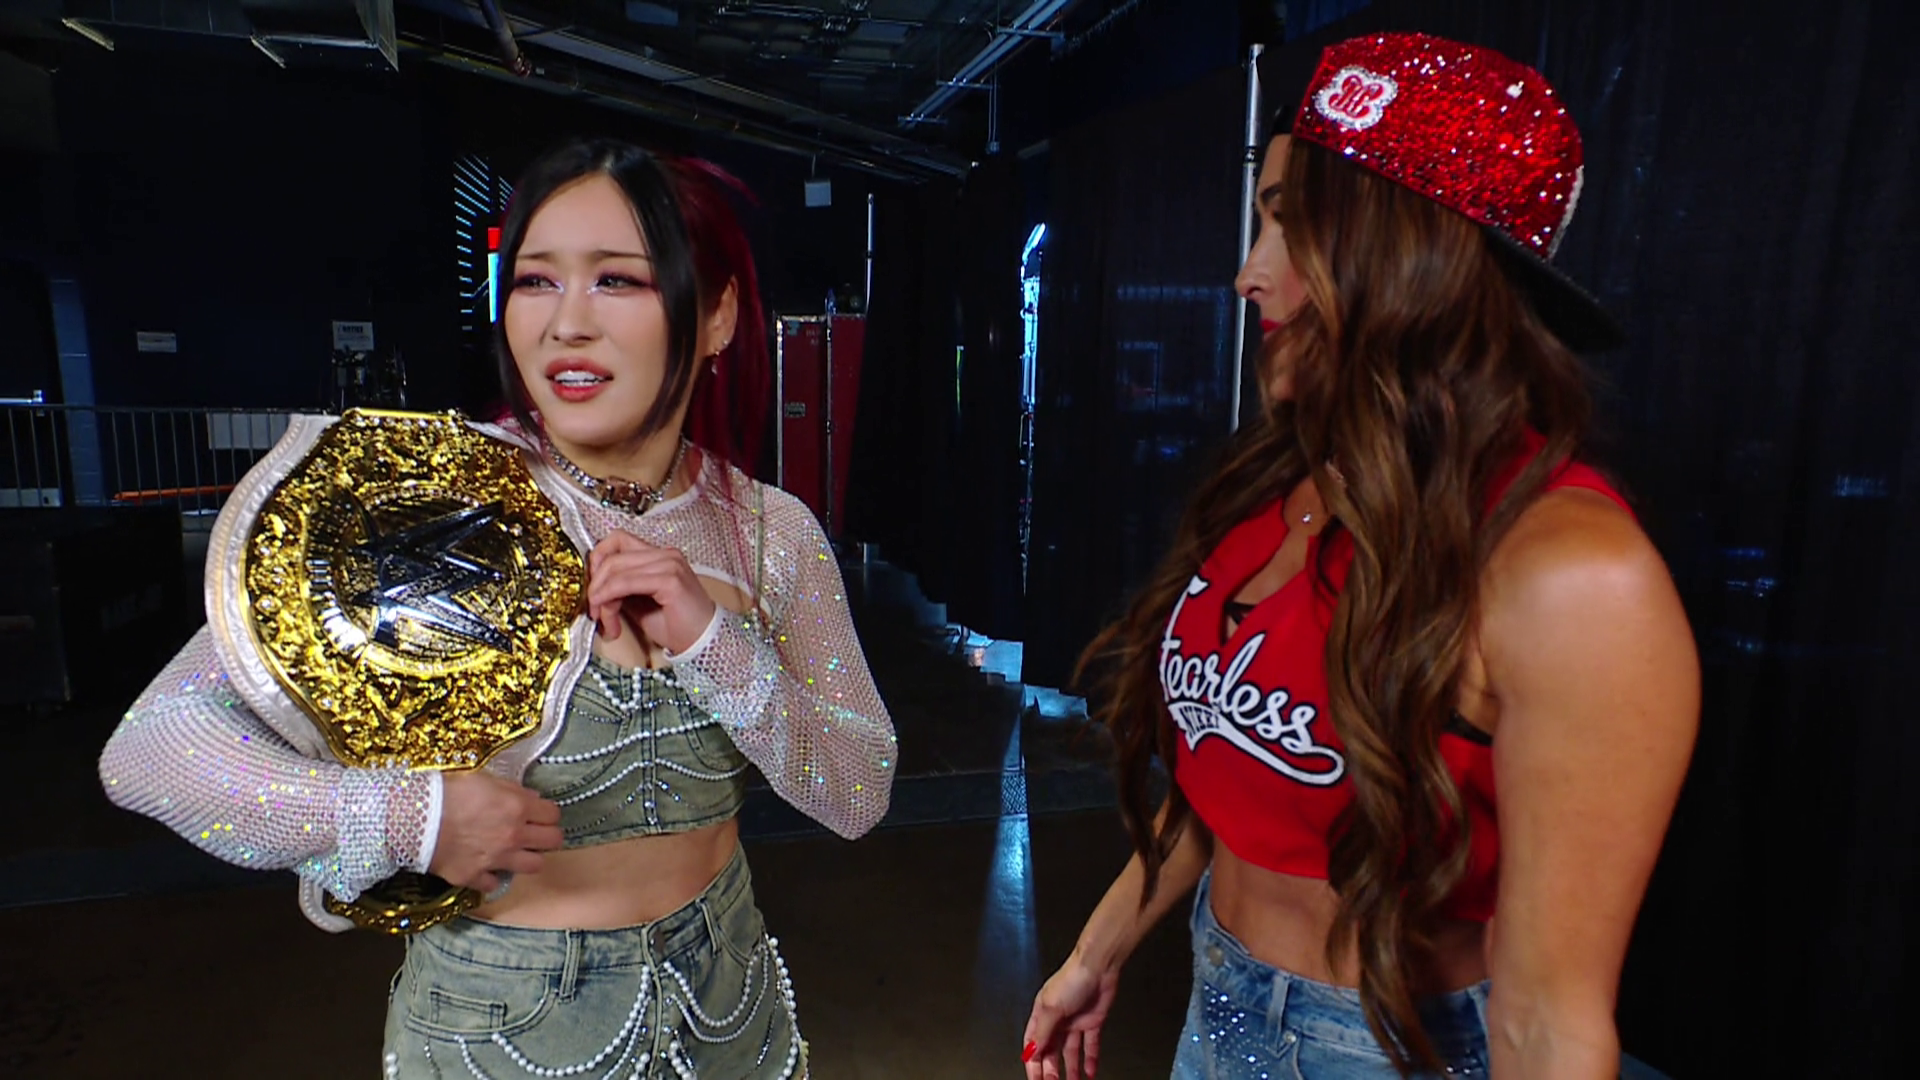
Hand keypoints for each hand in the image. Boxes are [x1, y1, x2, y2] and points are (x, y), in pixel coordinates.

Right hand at [428, 770, 563, 893]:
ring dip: (528, 858)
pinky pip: (493, 884)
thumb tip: (531, 799)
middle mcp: (514, 836)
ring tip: (515, 852)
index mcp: (518, 808)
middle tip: (534, 833)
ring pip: (534, 866)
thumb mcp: (483, 779)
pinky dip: (491, 877)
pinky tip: (484, 868)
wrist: (414, 818)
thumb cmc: (447, 791)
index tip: (538, 814)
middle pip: (553, 841)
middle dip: (547, 836)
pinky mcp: (475, 877)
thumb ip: (511, 790)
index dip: (547, 813)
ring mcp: (497, 859)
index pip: (553, 814)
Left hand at [586, 530, 717, 653]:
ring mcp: (669, 564)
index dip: (597, 560)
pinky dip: (609, 597)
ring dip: (601, 596)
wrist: (704, 641)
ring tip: (604, 620)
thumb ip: (620, 589)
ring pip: (615, 568)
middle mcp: (665, 554)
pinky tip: (607, 615)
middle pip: (612, 555)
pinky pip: (626, 582)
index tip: (592, 587)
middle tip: (594, 611)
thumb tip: (594, 588)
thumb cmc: (676, 625)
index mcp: (659, 555)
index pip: (617, 540)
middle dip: (595, 585)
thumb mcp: (640, 603)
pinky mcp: (670, 579)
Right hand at [1023, 952, 1119, 1079]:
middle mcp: (1057, 1020)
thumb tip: (1031, 1052)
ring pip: (1070, 1053)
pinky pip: (1089, 1046)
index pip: (1034, 1045)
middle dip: (1051, 1070)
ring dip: (1071, 1070)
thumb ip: (1042, 1033)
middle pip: (1051, 1052)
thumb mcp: (1052, 1007)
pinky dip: (1090, 1060)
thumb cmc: (1072, 977)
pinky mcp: (1092, 1022)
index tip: (1036, 1079)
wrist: (1099, 966)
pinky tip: (1090, 1071)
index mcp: (1042, 1014)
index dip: (1033, 1063)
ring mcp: (1075, 1022)